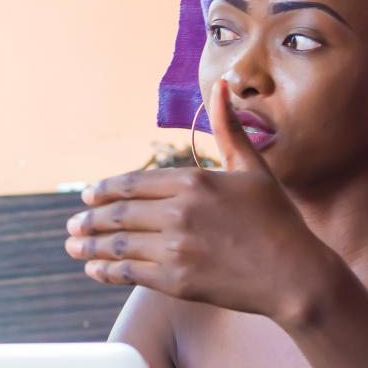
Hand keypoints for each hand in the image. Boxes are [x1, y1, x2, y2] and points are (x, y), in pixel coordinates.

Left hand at [65, 79, 341, 321]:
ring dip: (90, 244)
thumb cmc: (277, 220)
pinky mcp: (177, 281)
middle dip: (90, 218)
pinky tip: (94, 268)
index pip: (134, 184)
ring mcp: (176, 248)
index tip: (89, 195)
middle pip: (119, 213)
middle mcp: (179, 212)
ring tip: (73, 245)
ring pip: (119, 244)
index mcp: (194, 182)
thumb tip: (222, 87)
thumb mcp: (254, 168)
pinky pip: (130, 273)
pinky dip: (107, 270)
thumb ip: (229, 129)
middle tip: (73, 223)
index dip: (106, 190)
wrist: (294, 274)